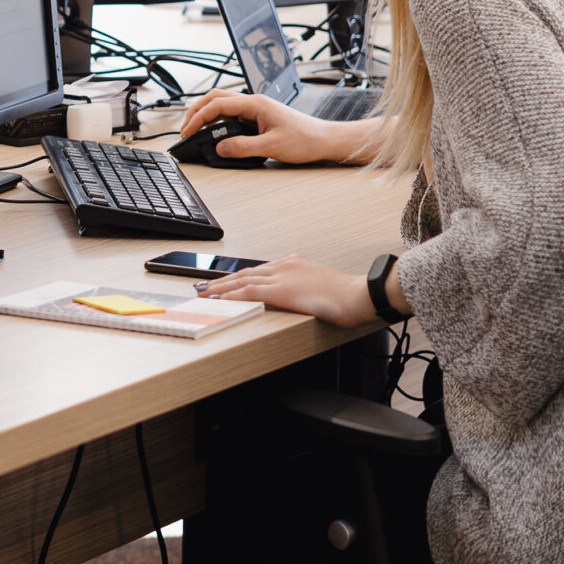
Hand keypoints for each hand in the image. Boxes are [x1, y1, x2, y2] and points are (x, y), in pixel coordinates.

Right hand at [178, 90, 373, 164]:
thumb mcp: (271, 147)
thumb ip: (242, 147)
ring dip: (206, 114)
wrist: (325, 140)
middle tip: (185, 128)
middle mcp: (254, 102)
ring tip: (195, 130)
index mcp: (255, 103)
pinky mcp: (259, 117)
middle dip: (196, 111)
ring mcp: (256, 109)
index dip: (199, 117)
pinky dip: (218, 121)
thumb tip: (219, 147)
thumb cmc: (306, 139)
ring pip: (223, 105)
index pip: (218, 105)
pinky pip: (232, 115)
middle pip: (216, 98)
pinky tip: (215, 133)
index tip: (188, 131)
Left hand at [199, 253, 377, 326]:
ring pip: (242, 280)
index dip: (238, 277)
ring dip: (220, 287)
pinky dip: (231, 295)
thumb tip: (302, 298)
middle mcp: (285, 266)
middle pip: (245, 273)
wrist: (360, 294)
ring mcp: (282, 276)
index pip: (258, 270)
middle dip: (223, 281)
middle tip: (204, 287)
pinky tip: (219, 300)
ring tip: (203, 294)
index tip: (225, 282)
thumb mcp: (322, 287)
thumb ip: (307, 288)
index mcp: (294, 264)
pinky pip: (248, 292)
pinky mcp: (281, 290)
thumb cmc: (348, 296)